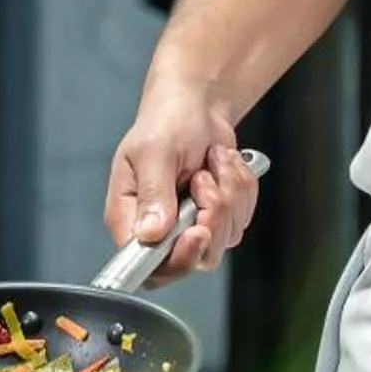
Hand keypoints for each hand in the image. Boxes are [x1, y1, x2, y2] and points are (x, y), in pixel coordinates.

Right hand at [103, 87, 258, 280]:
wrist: (199, 106)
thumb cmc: (167, 122)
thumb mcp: (155, 151)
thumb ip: (153, 193)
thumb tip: (151, 233)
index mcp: (129, 217)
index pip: (147, 265)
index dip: (177, 258)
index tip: (197, 231)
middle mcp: (158, 229)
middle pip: (194, 258)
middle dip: (213, 215)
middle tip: (203, 178)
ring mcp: (190, 226)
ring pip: (224, 239)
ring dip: (229, 194)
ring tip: (211, 163)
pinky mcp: (218, 218)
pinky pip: (241, 220)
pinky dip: (241, 188)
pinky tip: (223, 166)